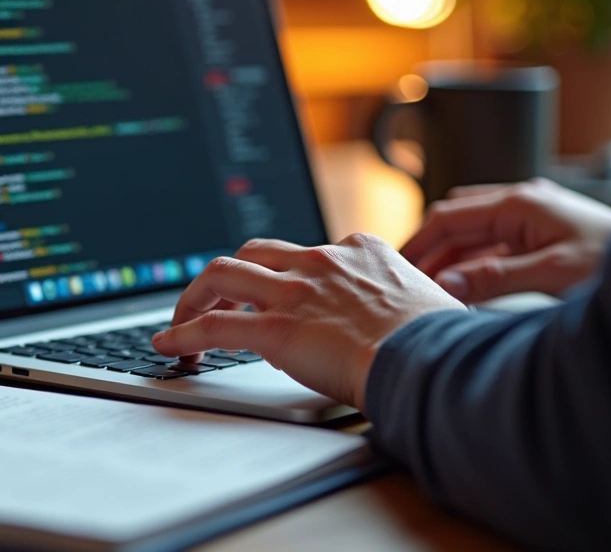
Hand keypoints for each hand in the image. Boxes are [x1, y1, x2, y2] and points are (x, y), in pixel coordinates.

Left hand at [151, 234, 464, 407]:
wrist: (433, 360)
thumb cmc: (441, 343)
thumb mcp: (425, 304)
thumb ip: (397, 306)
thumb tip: (392, 327)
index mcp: (360, 250)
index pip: (302, 252)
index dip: (280, 275)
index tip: (273, 294)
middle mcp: (321, 261)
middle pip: (252, 251)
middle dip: (226, 275)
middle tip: (213, 300)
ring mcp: (295, 291)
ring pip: (221, 275)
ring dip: (194, 298)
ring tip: (180, 322)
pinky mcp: (276, 328)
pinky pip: (214, 327)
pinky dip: (184, 334)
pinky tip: (170, 345)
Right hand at [402, 178, 610, 303]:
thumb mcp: (553, 274)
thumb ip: (496, 278)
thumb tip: (446, 286)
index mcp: (519, 203)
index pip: (450, 216)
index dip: (418, 242)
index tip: (396, 266)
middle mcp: (521, 204)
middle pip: (457, 222)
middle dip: (429, 250)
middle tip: (405, 280)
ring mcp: (531, 219)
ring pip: (473, 236)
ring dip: (450, 260)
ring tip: (428, 289)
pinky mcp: (540, 236)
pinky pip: (493, 248)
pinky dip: (473, 266)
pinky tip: (464, 288)